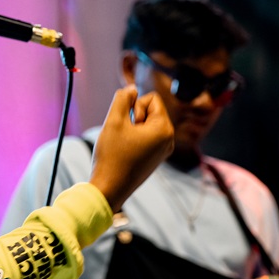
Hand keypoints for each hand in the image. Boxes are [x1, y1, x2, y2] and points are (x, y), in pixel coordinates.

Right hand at [88, 86, 173, 211]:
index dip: (135, 106)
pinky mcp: (156, 158)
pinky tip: (125, 152)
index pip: (152, 98)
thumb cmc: (112, 156)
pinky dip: (135, 138)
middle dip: (135, 117)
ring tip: (124, 144)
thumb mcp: (114, 120)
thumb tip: (132, 88)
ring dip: (133, 128)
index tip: (127, 125)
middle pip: (151, 110)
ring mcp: (164, 151)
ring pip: (147, 123)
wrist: (109, 189)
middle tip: (124, 135)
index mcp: (164, 129)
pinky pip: (147, 137)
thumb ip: (123, 98)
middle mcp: (169, 140)